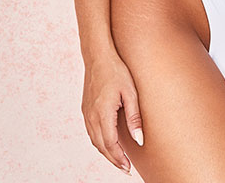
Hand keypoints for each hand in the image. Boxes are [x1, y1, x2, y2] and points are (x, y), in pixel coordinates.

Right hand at [81, 54, 143, 175]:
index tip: (128, 168)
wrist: (98, 56)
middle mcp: (91, 116)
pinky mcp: (85, 109)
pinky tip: (108, 143)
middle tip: (125, 168)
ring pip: (94, 140)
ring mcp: (86, 113)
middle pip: (101, 146)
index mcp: (103, 113)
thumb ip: (134, 117)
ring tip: (118, 159)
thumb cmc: (117, 71)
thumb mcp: (130, 92)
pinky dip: (99, 142)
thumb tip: (139, 140)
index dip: (119, 158)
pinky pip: (91, 132)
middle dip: (113, 159)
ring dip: (106, 152)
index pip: (110, 144)